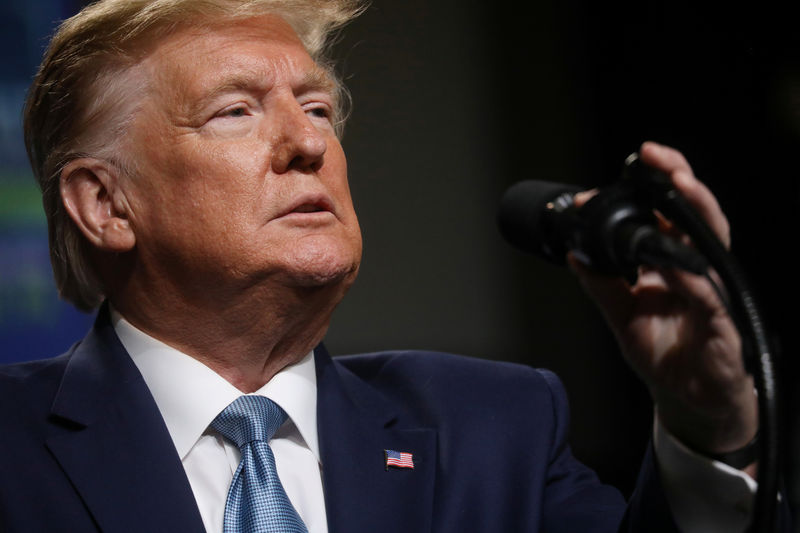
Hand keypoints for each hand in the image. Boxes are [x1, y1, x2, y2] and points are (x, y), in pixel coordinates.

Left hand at [569, 141, 757, 468]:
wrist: (688, 396)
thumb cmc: (663, 352)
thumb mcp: (621, 316)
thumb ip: (601, 286)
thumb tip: (574, 255)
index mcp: (669, 262)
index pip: (662, 215)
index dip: (643, 192)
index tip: (610, 179)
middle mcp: (693, 267)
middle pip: (691, 213)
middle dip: (677, 179)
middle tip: (656, 156)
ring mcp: (711, 290)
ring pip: (710, 240)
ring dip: (696, 210)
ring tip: (680, 184)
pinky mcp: (722, 321)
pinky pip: (709, 294)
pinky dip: (693, 277)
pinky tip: (678, 262)